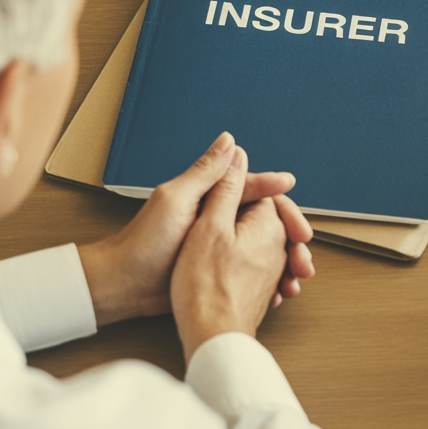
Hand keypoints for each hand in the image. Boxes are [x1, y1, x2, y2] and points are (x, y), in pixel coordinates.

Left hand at [77, 132, 314, 325]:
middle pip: (266, 219)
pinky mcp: (217, 266)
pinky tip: (278, 287)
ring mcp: (219, 242)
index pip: (254, 188)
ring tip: (296, 276)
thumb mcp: (176, 200)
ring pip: (264, 245)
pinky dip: (269, 277)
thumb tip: (229, 141)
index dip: (278, 196)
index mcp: (210, 195)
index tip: (297, 211)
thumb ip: (206, 172)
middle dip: (289, 234)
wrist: (124, 286)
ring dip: (284, 259)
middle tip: (303, 251)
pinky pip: (253, 267)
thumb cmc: (143, 243)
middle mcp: (218, 216)